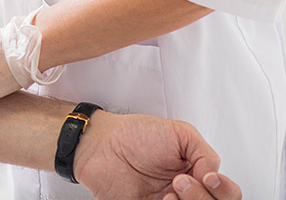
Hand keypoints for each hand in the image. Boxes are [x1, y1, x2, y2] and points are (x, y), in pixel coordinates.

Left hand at [75, 112, 240, 199]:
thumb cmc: (135, 135)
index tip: (209, 177)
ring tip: (170, 191)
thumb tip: (214, 176)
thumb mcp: (180, 133)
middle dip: (202, 197)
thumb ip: (205, 154)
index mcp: (197, 175)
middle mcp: (186, 193)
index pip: (227, 193)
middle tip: (180, 180)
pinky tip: (162, 199)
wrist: (99, 144)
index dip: (225, 190)